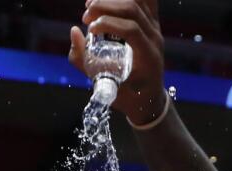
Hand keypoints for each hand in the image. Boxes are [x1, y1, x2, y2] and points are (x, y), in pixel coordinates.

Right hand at [70, 0, 165, 124]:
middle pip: (133, 9)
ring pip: (138, 0)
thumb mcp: (104, 85)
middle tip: (86, 16)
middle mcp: (155, 39)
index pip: (132, 30)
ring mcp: (156, 29)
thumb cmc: (127, 96)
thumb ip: (84, 62)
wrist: (149, 99)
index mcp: (148, 57)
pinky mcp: (153, 23)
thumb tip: (74, 32)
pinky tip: (106, 1)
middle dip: (105, 7)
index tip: (90, 29)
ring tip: (91, 6)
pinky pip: (143, 0)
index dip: (108, 24)